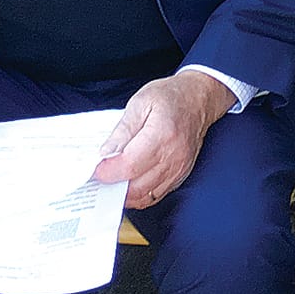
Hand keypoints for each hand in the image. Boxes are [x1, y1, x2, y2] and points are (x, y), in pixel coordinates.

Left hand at [92, 71, 234, 209]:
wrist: (198, 99)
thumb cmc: (171, 97)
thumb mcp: (140, 102)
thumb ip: (122, 131)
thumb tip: (106, 154)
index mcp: (162, 134)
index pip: (130, 165)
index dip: (109, 171)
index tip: (96, 169)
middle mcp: (173, 156)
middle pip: (137, 187)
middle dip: (113, 186)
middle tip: (99, 177)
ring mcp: (178, 169)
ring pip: (145, 196)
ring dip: (125, 194)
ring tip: (112, 181)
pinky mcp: (180, 176)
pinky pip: (156, 195)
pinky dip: (139, 194)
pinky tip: (129, 183)